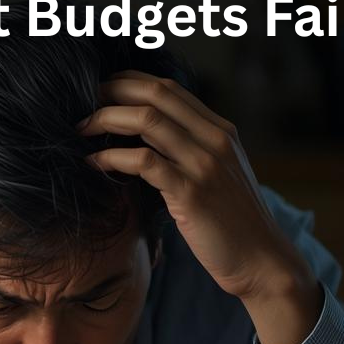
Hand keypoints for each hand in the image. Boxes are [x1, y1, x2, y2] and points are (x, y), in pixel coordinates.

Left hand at [81, 71, 320, 343]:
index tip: (100, 93)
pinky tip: (94, 165)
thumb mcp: (217, 177)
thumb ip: (190, 153)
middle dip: (111, 91)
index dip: (128, 82)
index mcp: (220, 131)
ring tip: (80, 130)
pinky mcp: (191, 192)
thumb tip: (144, 142)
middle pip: (155, 93)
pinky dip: (111, 158)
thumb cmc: (233, 226)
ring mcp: (204, 164)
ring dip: (104, 119)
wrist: (263, 262)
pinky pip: (143, 161)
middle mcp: (214, 139)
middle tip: (81, 103)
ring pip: (146, 120)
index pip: (168, 87)